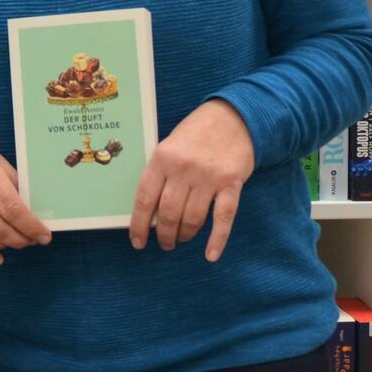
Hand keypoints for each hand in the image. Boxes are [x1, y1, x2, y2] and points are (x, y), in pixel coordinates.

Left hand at [129, 99, 254, 258]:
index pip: (144, 198)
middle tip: (165, 243)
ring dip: (185, 234)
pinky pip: (223, 217)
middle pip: (168, 213)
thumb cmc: (197, 133)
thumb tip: (149, 210)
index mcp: (162, 158)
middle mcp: (183, 168)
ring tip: (182, 239)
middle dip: (164, 234)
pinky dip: (217, 240)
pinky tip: (210, 255)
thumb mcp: (170, 145)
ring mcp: (208, 176)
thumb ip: (160, 172)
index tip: (137, 242)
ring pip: (192, 218)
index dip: (139, 225)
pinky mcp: (231, 182)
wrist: (234, 116)